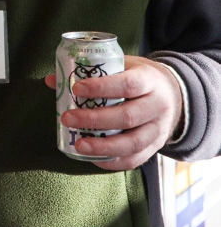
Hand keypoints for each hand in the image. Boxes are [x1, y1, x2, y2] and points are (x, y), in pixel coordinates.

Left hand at [44, 56, 183, 170]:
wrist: (174, 94)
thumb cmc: (138, 77)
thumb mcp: (122, 66)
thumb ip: (91, 71)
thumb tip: (52, 80)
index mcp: (149, 80)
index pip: (128, 84)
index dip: (101, 87)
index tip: (76, 89)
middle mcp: (158, 106)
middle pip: (128, 116)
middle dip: (95, 120)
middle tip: (67, 119)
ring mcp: (159, 129)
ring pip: (133, 142)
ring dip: (103, 146)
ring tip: (79, 145)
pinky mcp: (156, 146)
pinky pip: (136, 159)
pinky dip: (114, 161)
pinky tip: (94, 158)